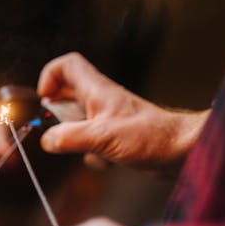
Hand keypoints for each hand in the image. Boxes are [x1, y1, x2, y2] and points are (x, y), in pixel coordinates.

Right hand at [37, 52, 208, 173]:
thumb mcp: (103, 137)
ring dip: (73, 137)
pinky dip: (91, 152)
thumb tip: (47, 140)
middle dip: (57, 113)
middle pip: (66, 93)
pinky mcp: (112, 135)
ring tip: (83, 146)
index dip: (50, 76)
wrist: (180, 151)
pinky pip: (89, 140)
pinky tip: (104, 160)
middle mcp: (99, 100)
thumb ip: (71, 137)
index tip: (45, 99)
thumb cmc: (150, 136)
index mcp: (96, 90)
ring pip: (76, 120)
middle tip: (57, 127)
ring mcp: (105, 118)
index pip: (67, 66)